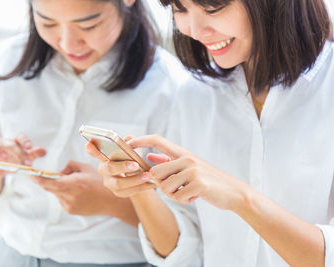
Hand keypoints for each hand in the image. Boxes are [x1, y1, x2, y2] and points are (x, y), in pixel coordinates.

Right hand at [0, 133, 46, 178]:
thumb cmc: (14, 161)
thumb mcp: (24, 159)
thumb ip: (33, 155)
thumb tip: (44, 151)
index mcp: (16, 142)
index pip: (20, 137)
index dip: (25, 141)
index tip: (30, 148)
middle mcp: (5, 142)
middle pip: (10, 143)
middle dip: (18, 152)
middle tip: (26, 162)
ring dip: (0, 148)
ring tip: (4, 158)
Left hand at [31, 161, 124, 215]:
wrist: (110, 200)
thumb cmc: (99, 182)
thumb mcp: (86, 167)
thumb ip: (70, 166)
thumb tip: (59, 172)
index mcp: (76, 183)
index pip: (53, 183)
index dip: (41, 180)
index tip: (32, 176)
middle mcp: (72, 196)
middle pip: (51, 188)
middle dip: (48, 181)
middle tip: (50, 175)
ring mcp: (70, 205)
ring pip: (56, 194)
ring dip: (59, 188)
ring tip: (75, 185)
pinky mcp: (71, 210)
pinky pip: (61, 200)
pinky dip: (64, 194)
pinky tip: (77, 193)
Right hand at [86, 141, 156, 197]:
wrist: (135, 176)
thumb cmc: (129, 158)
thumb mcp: (130, 150)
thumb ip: (129, 143)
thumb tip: (130, 138)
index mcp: (104, 156)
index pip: (94, 151)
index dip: (91, 149)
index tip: (90, 144)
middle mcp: (103, 170)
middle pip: (109, 169)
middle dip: (122, 167)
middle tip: (136, 165)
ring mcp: (109, 183)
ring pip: (119, 183)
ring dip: (135, 179)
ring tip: (148, 175)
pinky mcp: (118, 193)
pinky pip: (129, 192)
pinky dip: (142, 187)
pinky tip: (153, 183)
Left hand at [129, 135, 248, 209]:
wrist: (234, 192)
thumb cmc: (209, 180)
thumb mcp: (189, 167)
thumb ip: (168, 161)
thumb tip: (149, 156)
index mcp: (183, 153)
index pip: (158, 140)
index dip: (142, 140)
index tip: (129, 143)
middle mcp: (186, 159)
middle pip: (155, 172)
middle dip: (161, 185)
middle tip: (178, 188)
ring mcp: (192, 170)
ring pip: (165, 187)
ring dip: (174, 194)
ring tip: (189, 191)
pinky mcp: (198, 184)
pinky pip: (178, 196)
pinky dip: (185, 200)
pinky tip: (196, 196)